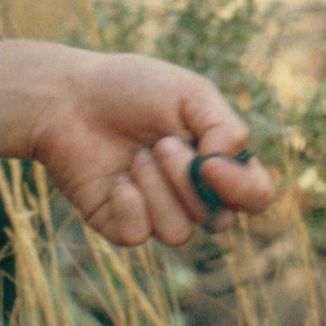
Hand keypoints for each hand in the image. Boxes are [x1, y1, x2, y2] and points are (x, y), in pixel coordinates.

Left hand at [0, 41, 278, 246]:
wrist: (70, 98)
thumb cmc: (133, 89)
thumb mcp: (191, 93)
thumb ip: (225, 129)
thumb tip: (227, 167)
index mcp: (218, 161)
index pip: (256, 196)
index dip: (244, 190)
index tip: (210, 163)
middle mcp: (193, 194)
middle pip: (219, 220)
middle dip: (186, 180)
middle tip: (160, 142)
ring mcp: (157, 212)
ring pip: (178, 232)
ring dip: (155, 188)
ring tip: (136, 156)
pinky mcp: (121, 225)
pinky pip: (138, 236)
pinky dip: (128, 203)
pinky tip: (116, 178)